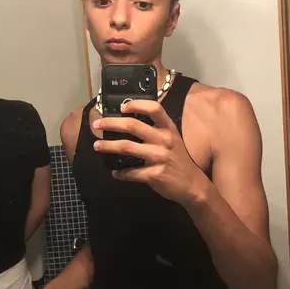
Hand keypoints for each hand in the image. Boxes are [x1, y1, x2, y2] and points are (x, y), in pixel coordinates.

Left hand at [92, 99, 207, 206]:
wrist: (192, 184)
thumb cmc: (178, 159)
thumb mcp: (172, 139)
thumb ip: (156, 129)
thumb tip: (129, 121)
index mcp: (168, 128)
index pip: (154, 108)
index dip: (136, 104)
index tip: (122, 107)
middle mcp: (164, 140)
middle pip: (132, 125)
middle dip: (111, 123)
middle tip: (97, 124)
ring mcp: (159, 157)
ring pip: (126, 147)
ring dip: (108, 146)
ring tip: (97, 146)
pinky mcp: (154, 174)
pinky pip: (131, 172)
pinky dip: (120, 173)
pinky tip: (115, 172)